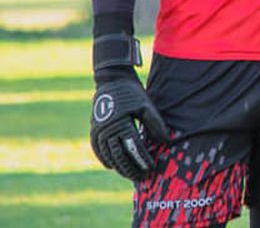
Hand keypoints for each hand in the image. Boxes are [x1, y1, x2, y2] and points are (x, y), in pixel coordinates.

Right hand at [90, 66, 168, 180]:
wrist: (112, 81)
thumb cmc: (133, 94)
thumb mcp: (147, 106)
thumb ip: (155, 124)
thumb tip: (166, 142)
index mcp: (122, 123)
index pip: (134, 147)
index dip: (142, 159)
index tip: (151, 168)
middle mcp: (107, 129)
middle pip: (119, 155)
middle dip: (131, 168)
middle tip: (142, 178)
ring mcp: (98, 131)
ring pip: (108, 155)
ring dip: (119, 167)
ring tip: (130, 175)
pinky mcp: (94, 130)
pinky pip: (97, 149)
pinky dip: (105, 159)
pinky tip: (112, 166)